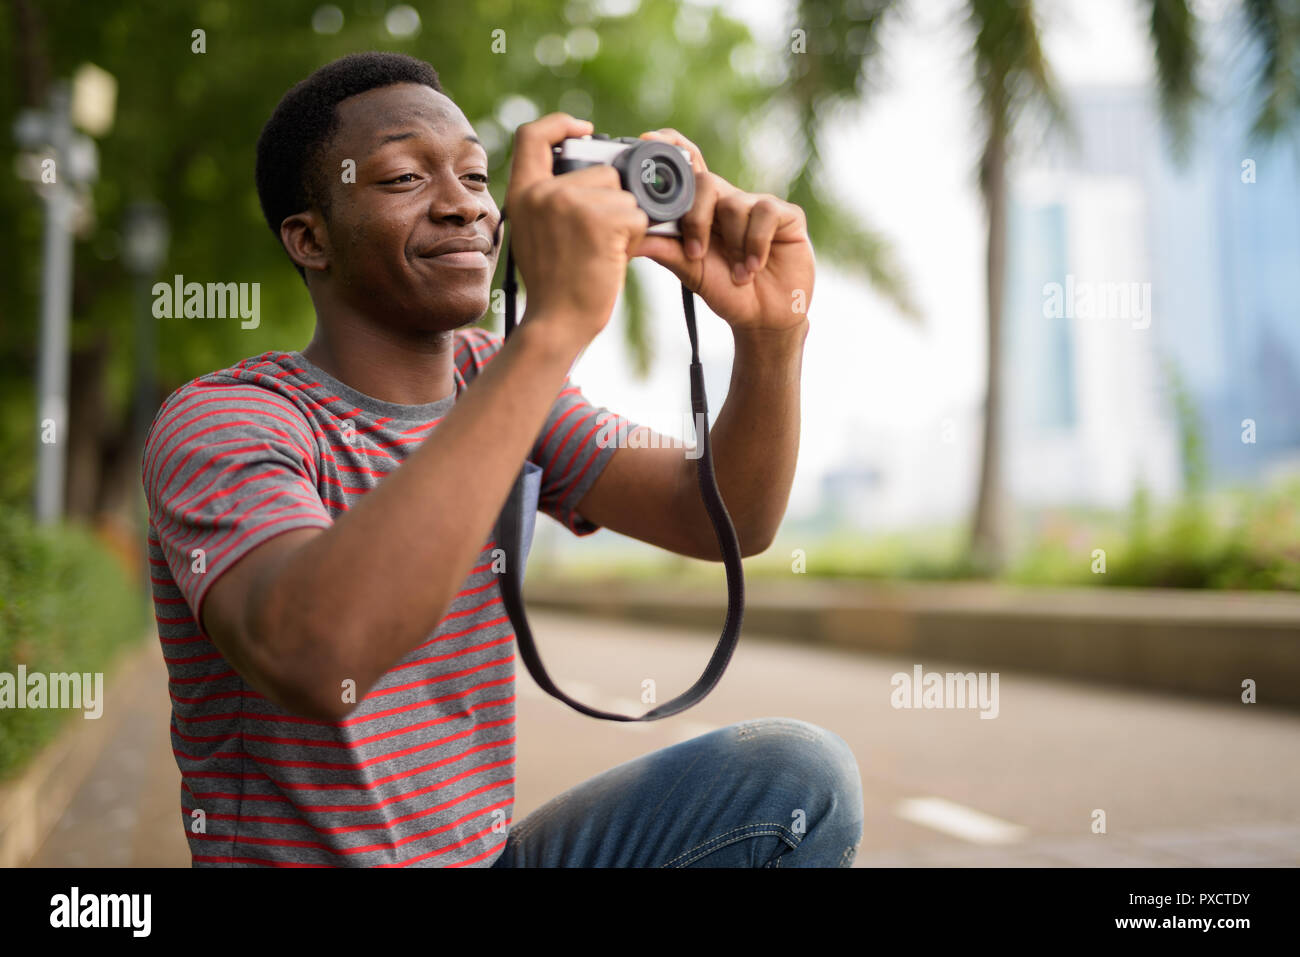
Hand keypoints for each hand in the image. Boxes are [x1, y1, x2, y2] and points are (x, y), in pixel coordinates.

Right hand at [505, 113, 649, 349]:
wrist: (556, 323)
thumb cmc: (554, 286)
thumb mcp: (535, 233)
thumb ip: (550, 200)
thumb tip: (592, 173)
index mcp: (523, 193)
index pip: (532, 135)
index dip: (560, 123)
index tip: (585, 128)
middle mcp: (543, 192)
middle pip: (602, 171)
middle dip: (614, 202)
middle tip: (599, 241)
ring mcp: (570, 203)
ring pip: (624, 195)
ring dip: (626, 223)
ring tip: (603, 252)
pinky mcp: (599, 220)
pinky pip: (637, 216)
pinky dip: (636, 239)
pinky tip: (614, 259)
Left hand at [628, 129, 814, 331]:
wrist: (764, 317)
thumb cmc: (727, 291)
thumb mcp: (690, 271)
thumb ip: (665, 250)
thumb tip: (631, 238)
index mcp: (703, 209)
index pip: (689, 166)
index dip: (672, 147)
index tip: (648, 140)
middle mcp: (730, 201)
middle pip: (705, 184)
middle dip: (696, 219)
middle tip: (696, 253)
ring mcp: (759, 206)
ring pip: (734, 204)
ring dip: (732, 245)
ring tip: (738, 273)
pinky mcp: (787, 215)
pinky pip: (764, 214)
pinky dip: (755, 244)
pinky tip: (753, 266)